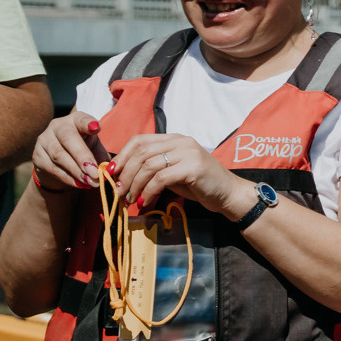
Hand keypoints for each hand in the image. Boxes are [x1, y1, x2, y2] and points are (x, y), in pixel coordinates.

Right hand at [31, 107, 106, 191]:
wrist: (60, 162)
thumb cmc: (84, 150)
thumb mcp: (95, 149)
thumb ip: (102, 157)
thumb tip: (109, 171)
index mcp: (77, 120)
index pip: (82, 119)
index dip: (88, 123)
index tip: (96, 128)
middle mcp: (58, 126)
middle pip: (68, 138)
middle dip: (82, 157)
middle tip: (94, 173)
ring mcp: (44, 139)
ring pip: (59, 155)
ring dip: (76, 171)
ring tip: (90, 182)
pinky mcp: (37, 155)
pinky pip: (52, 168)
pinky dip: (67, 178)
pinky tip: (79, 184)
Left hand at [112, 132, 249, 216]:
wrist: (228, 193)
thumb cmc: (199, 184)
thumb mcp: (173, 172)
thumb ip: (153, 168)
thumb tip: (121, 176)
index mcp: (175, 138)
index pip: (140, 140)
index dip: (122, 156)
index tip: (111, 173)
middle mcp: (181, 141)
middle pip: (141, 152)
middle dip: (125, 173)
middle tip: (119, 192)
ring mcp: (189, 153)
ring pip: (149, 165)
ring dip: (134, 185)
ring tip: (131, 200)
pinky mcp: (193, 168)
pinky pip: (161, 178)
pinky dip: (148, 191)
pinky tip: (145, 201)